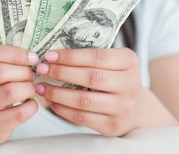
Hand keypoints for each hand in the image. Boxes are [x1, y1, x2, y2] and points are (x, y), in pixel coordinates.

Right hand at [0, 44, 39, 146]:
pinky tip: (30, 102)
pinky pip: (19, 113)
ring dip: (28, 88)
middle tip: (32, 74)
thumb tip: (33, 53)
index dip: (15, 53)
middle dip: (23, 71)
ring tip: (30, 87)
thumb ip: (5, 56)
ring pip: (10, 92)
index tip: (32, 57)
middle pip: (0, 71)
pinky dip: (31, 106)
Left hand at [33, 47, 149, 135]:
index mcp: (129, 61)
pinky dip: (62, 109)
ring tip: (41, 87)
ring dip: (57, 93)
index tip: (50, 55)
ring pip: (84, 100)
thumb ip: (92, 56)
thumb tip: (54, 54)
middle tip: (42, 69)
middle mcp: (130, 84)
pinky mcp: (112, 125)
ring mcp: (122, 107)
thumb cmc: (116, 79)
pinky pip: (81, 117)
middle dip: (61, 73)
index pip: (97, 56)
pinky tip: (51, 102)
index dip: (71, 56)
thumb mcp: (114, 62)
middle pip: (90, 77)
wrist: (137, 108)